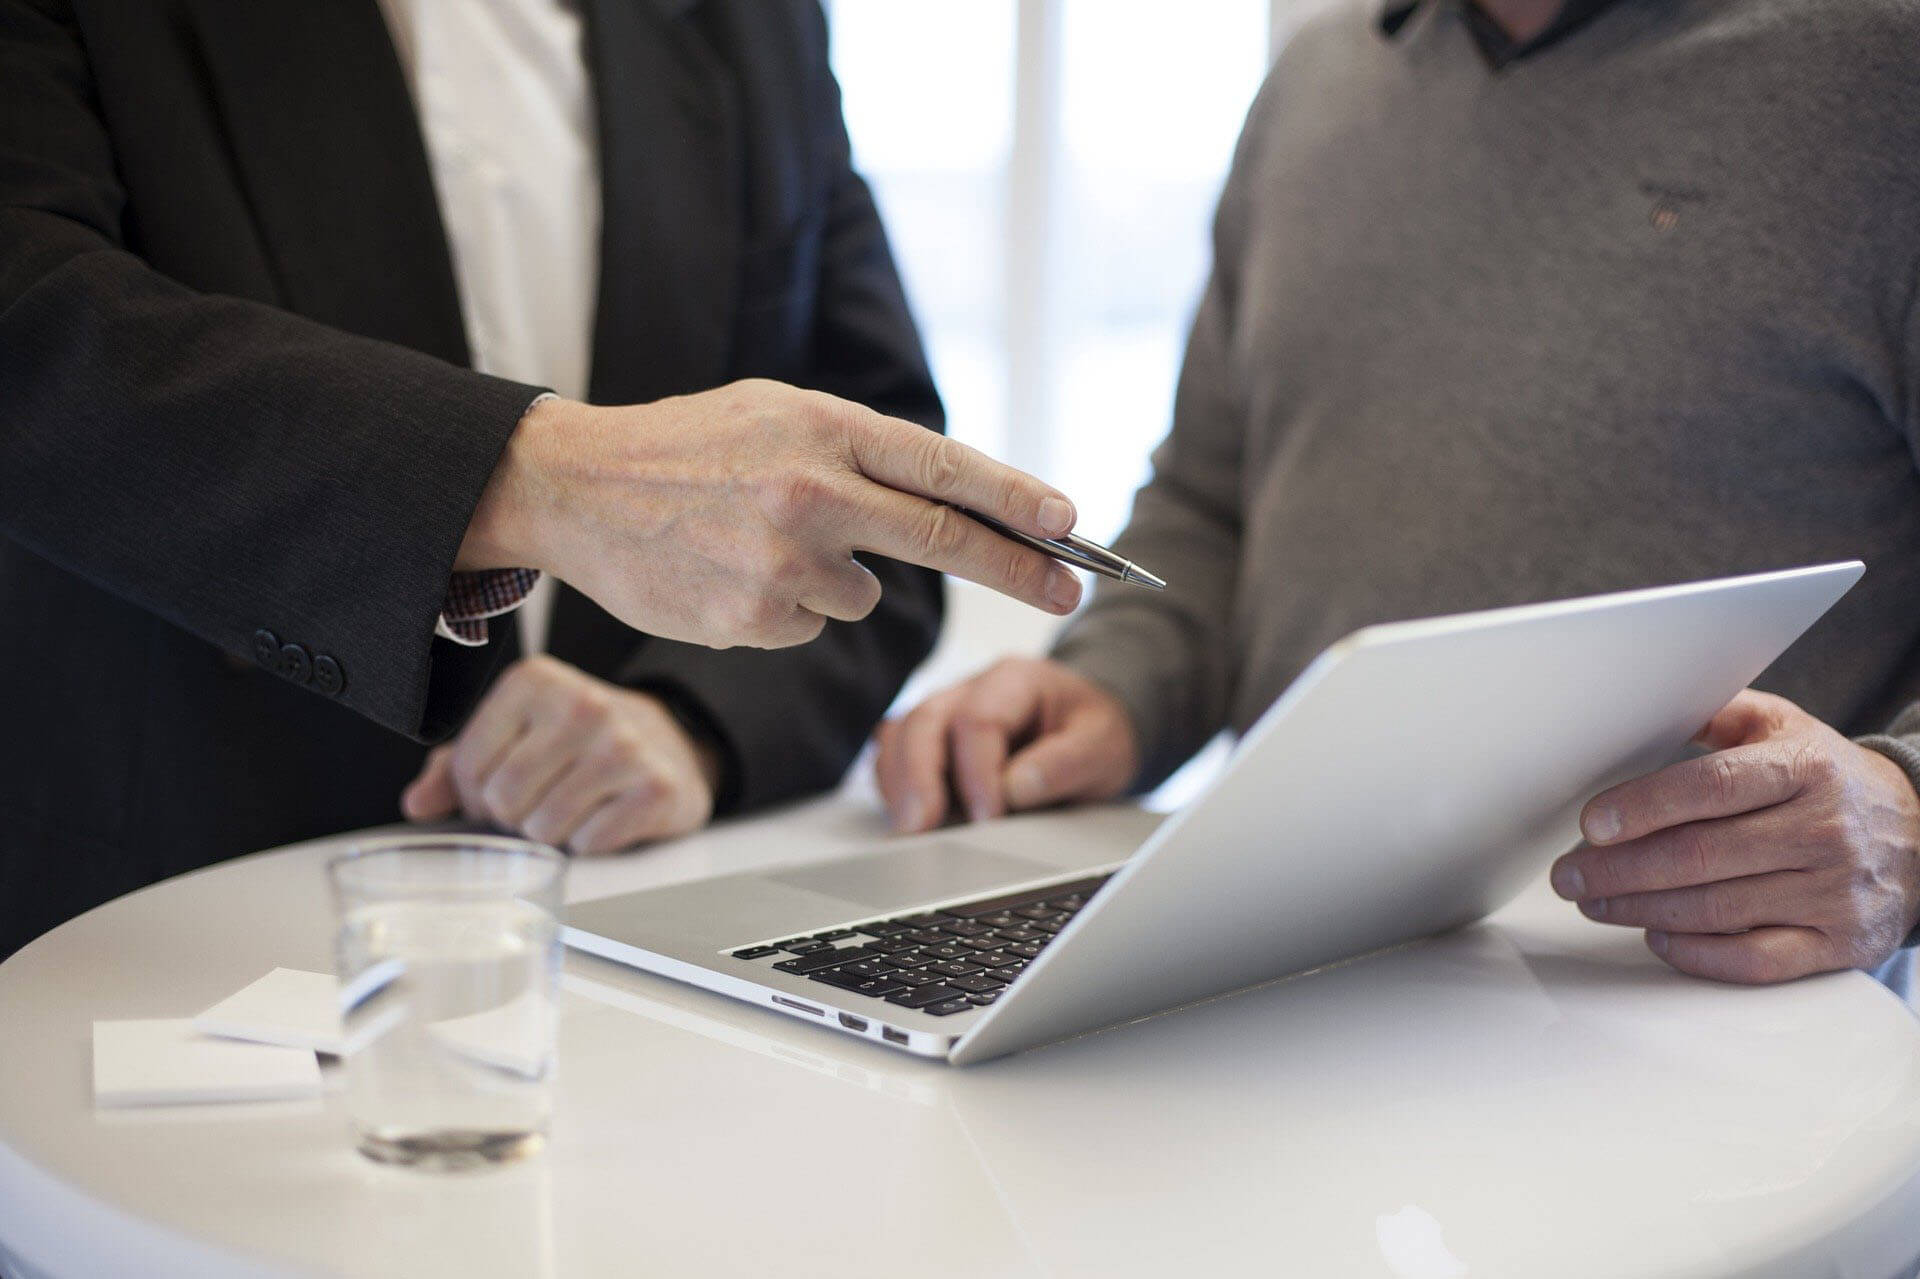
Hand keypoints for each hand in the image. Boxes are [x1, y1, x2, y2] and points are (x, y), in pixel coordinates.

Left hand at [400, 656, 719, 854]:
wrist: (669, 743)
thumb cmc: (576, 742)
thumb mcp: (515, 736)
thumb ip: (456, 767)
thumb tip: (417, 805)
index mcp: (534, 681)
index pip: (468, 766)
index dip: (475, 794)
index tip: (502, 786)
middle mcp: (582, 704)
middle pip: (504, 800)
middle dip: (513, 816)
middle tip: (538, 802)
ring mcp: (624, 746)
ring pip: (543, 828)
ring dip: (550, 833)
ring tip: (572, 806)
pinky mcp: (657, 787)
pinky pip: (590, 843)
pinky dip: (590, 842)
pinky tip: (605, 814)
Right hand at [458, 383, 1083, 649]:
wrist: (575, 487)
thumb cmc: (687, 446)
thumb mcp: (776, 413)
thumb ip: (859, 452)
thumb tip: (952, 501)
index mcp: (822, 427)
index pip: (944, 468)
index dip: (1018, 500)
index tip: (1071, 524)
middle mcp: (811, 492)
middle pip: (945, 540)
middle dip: (1020, 569)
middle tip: (1072, 588)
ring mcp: (782, 561)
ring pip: (863, 593)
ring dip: (837, 577)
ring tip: (759, 539)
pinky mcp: (753, 618)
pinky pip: (810, 623)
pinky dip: (787, 607)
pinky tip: (732, 571)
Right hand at [874, 657, 1137, 832]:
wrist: (1090, 729)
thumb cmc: (1093, 733)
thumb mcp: (1103, 745)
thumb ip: (1065, 763)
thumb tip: (1015, 789)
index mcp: (1015, 679)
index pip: (978, 719)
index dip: (977, 772)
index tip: (988, 818)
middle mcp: (970, 689)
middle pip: (924, 721)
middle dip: (917, 777)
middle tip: (919, 828)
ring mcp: (945, 713)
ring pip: (899, 736)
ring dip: (899, 784)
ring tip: (908, 830)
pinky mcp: (932, 742)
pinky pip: (895, 756)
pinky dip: (895, 787)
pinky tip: (908, 819)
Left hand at [1550, 689, 1919, 982]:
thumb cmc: (1829, 778)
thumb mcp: (1783, 727)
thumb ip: (1715, 714)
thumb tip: (1640, 706)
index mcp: (1804, 769)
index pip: (1711, 788)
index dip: (1643, 807)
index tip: (1591, 824)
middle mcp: (1823, 831)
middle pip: (1701, 855)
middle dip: (1619, 868)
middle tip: (1568, 874)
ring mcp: (1833, 892)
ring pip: (1718, 909)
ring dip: (1640, 908)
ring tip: (1594, 900)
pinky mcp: (1839, 943)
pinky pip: (1756, 960)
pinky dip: (1697, 954)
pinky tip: (1656, 937)